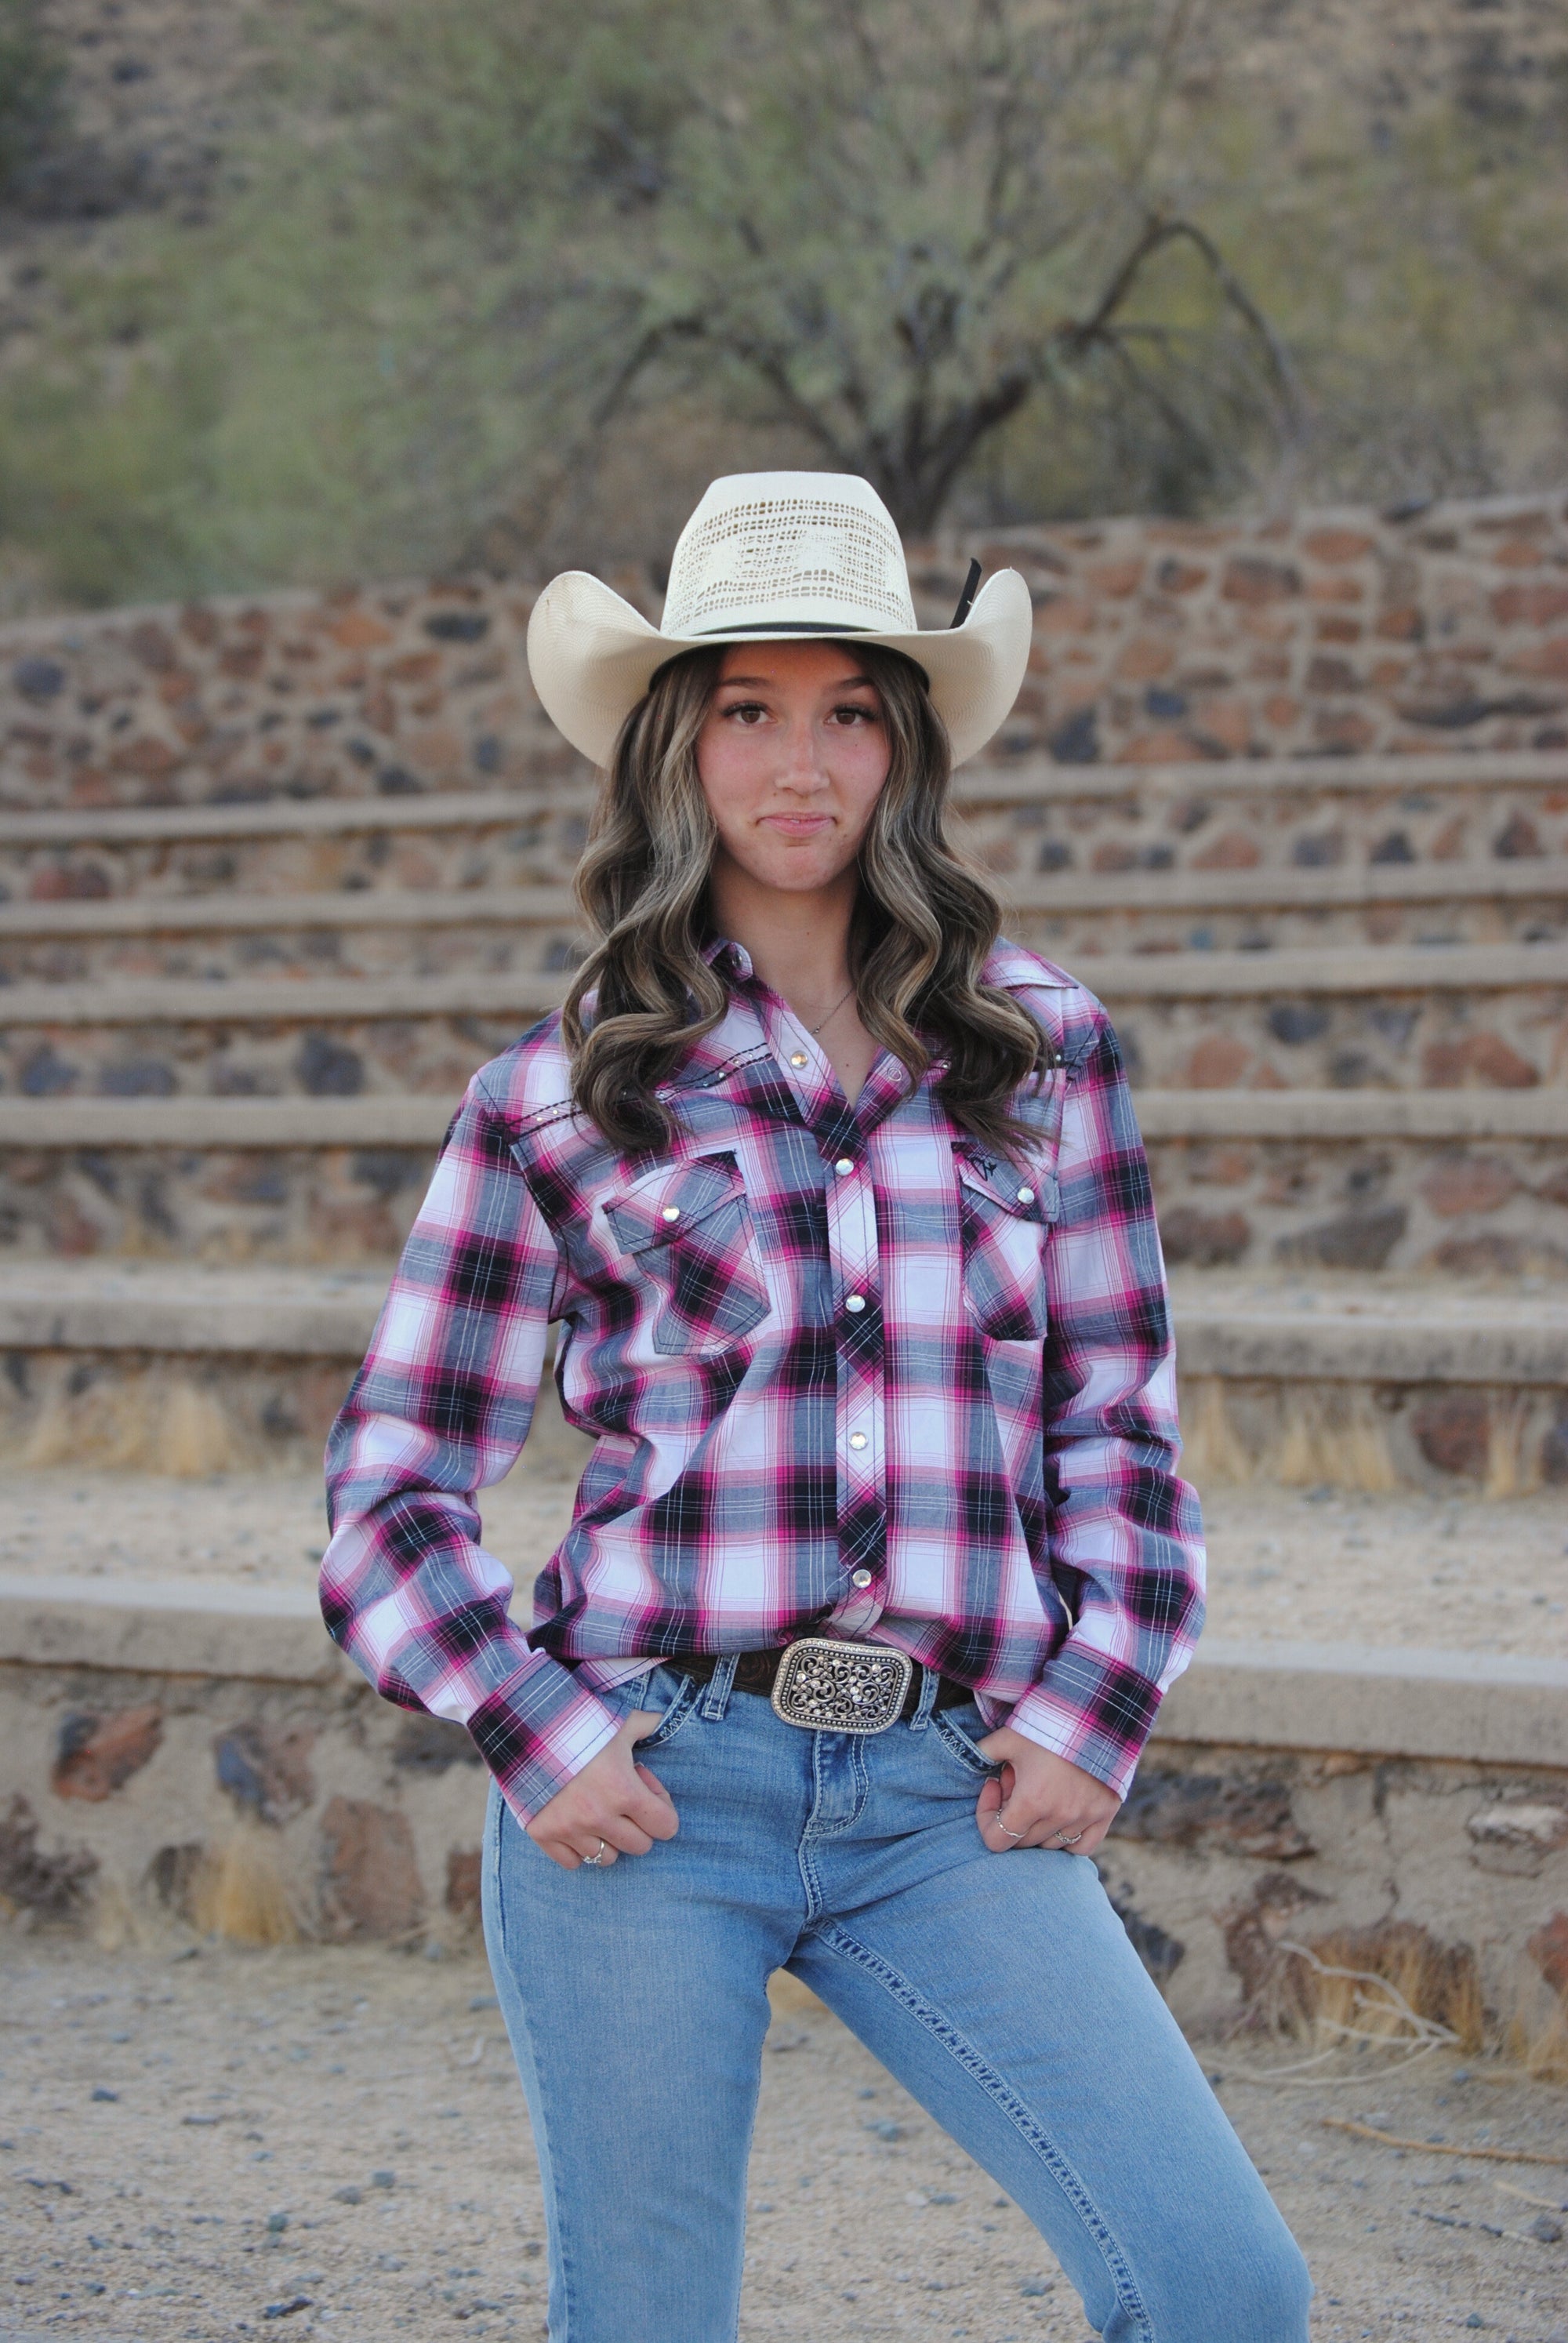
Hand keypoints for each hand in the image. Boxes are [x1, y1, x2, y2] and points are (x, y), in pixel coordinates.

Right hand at [526, 1710, 677, 1870]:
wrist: (524, 1727)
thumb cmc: (578, 1724)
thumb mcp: (618, 1721)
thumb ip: (646, 1723)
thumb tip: (663, 1719)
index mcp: (623, 1790)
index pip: (666, 1827)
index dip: (662, 1807)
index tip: (647, 1790)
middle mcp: (598, 1817)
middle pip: (640, 1846)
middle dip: (639, 1824)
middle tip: (623, 1801)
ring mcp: (569, 1828)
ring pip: (607, 1858)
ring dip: (608, 1839)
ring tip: (599, 1812)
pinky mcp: (543, 1834)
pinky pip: (572, 1863)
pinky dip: (577, 1849)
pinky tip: (576, 1823)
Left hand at [972, 1726, 1119, 1857]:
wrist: (1095, 1712)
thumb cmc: (1047, 1724)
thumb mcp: (1008, 1737)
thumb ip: (982, 1753)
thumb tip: (969, 1764)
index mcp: (1031, 1801)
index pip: (996, 1840)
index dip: (986, 1819)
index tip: (993, 1787)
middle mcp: (1059, 1816)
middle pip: (1022, 1841)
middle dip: (1011, 1816)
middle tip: (1015, 1784)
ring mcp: (1085, 1817)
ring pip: (1050, 1845)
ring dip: (1037, 1826)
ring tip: (1039, 1792)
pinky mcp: (1105, 1813)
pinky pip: (1082, 1846)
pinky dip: (1068, 1840)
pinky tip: (1060, 1817)